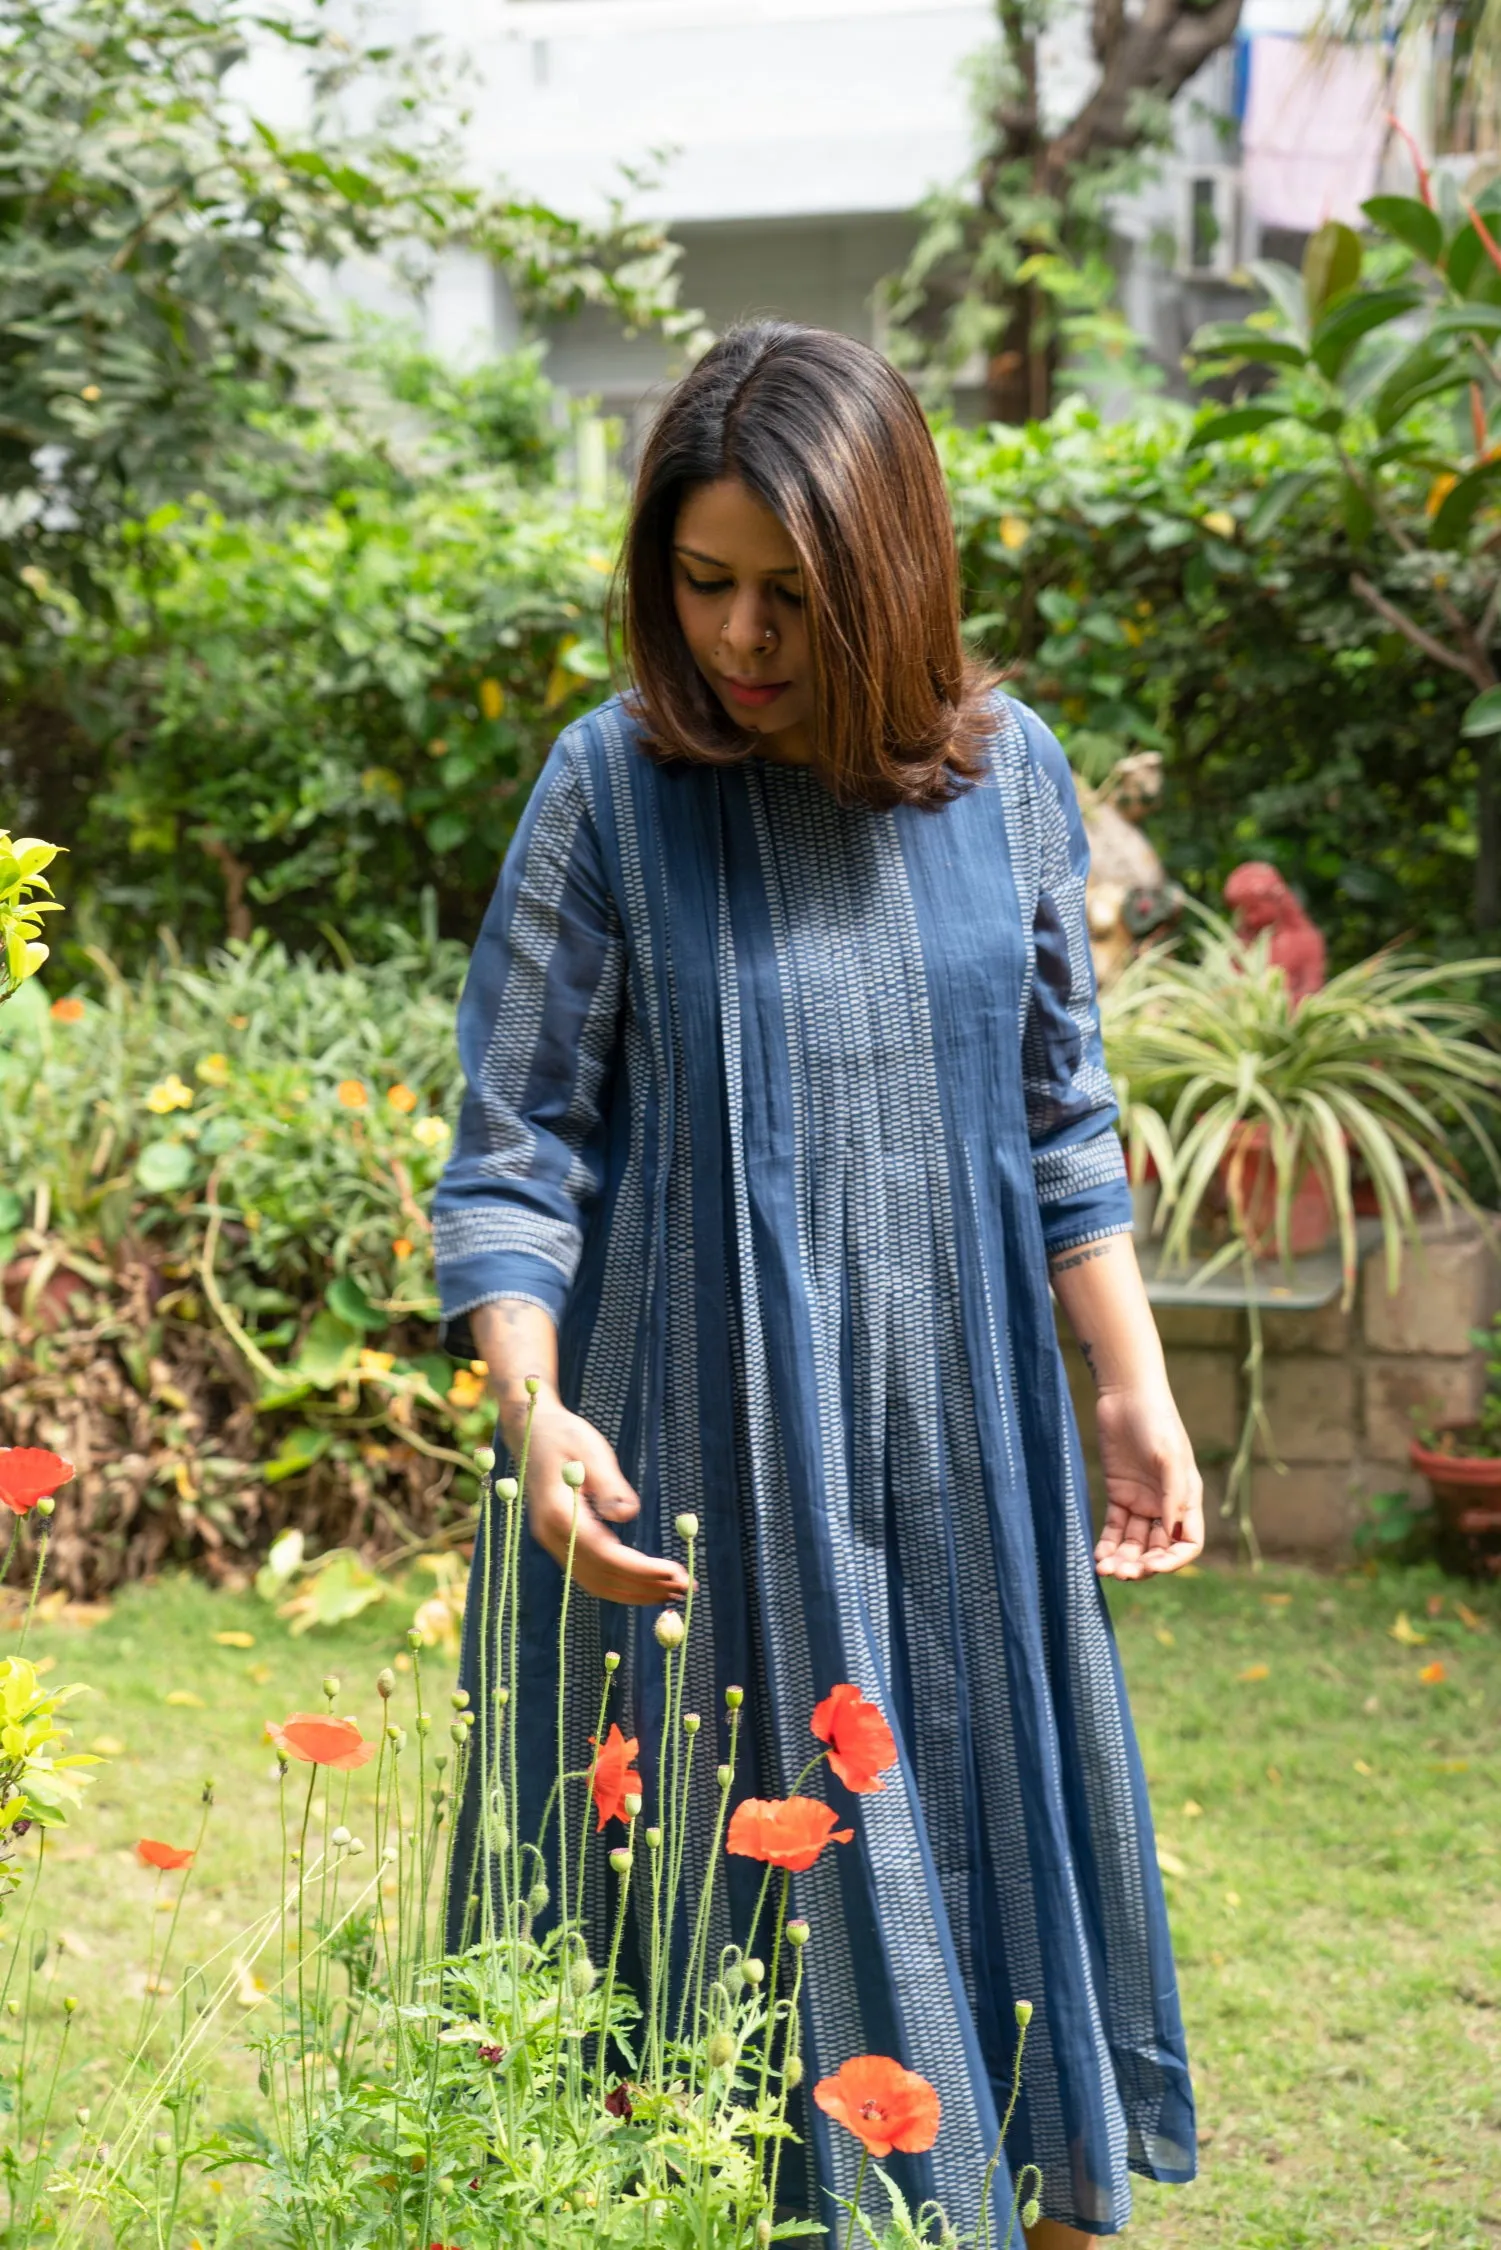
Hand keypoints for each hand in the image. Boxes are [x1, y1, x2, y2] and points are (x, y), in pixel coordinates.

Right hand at [506, 1387, 689, 1607]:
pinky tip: (645, 1583)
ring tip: (672, 1592)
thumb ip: (608, 1484)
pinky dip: (620, 1584)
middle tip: (685, 1587)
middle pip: (602, 1576)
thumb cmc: (565, 1435)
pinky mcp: (561, 1542)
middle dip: (645, 1586)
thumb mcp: (591, 1450)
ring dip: (635, 1592)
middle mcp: (552, 1536)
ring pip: (596, 1582)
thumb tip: (627, 1514)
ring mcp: (554, 1542)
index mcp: (559, 1514)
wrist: (532, 1431)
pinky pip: (591, 1573)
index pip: (605, 1555)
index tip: (675, 1573)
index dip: (641, 1569)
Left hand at [1093, 1382, 1203, 1579]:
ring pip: (1134, 1543)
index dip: (1173, 1561)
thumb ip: (1173, 1494)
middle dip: (1142, 1565)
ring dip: (1122, 1559)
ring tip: (1105, 1570)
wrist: (1127, 1396)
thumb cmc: (1156, 1421)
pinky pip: (1115, 1528)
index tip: (1152, 1567)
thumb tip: (1170, 1531)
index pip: (1187, 1543)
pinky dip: (1107, 1544)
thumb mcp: (1169, 1455)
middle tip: (1121, 1573)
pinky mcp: (1120, 1494)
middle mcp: (1166, 1505)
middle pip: (1158, 1549)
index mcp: (1187, 1499)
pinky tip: (1097, 1557)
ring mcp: (1142, 1501)